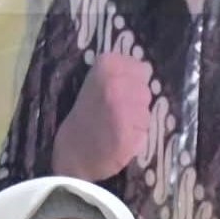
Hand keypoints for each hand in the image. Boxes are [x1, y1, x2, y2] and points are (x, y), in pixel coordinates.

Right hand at [50, 53, 151, 181]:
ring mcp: (121, 110)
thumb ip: (121, 72)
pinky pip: (143, 132)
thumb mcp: (97, 82)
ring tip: (115, 126)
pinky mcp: (127, 134)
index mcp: (106, 66)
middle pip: (145, 91)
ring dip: (136, 121)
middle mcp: (115, 84)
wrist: (71, 152)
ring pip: (146, 112)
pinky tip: (118, 139)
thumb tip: (147, 68)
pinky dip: (134, 138)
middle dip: (135, 103)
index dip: (132, 83)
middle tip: (113, 112)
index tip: (115, 93)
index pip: (141, 69)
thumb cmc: (85, 116)